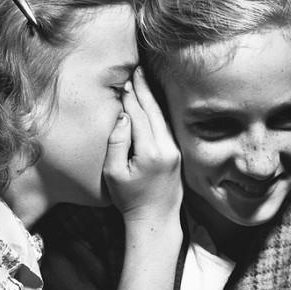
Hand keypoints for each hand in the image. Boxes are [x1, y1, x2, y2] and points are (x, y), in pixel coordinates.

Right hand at [103, 67, 181, 225]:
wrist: (156, 219)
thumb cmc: (130, 199)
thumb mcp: (114, 173)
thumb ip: (117, 142)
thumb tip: (123, 115)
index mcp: (151, 151)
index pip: (138, 116)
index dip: (129, 97)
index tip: (123, 81)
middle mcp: (167, 147)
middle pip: (153, 110)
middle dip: (143, 89)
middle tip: (135, 70)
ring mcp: (175, 149)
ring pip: (161, 116)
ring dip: (151, 96)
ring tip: (142, 79)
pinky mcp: (177, 152)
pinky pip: (166, 125)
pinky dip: (157, 110)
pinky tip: (151, 101)